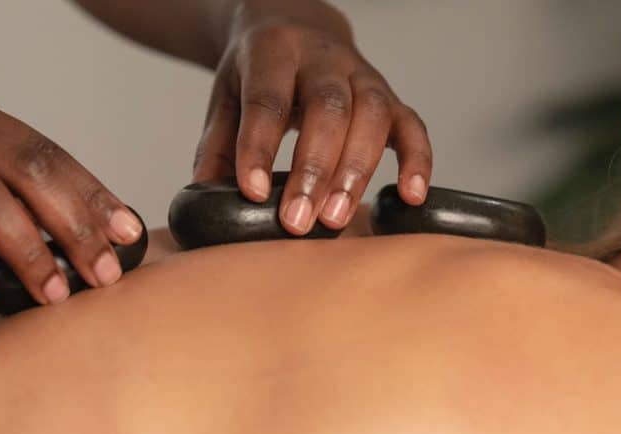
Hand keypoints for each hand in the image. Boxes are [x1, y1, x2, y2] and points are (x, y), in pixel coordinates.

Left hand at [192, 1, 432, 235]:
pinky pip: (411, 124)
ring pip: (372, 114)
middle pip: (327, 108)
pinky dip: (416, 160)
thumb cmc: (257, 73)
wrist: (295, 26)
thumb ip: (216, 147)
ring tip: (335, 219)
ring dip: (356, 171)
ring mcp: (362, 74)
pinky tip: (410, 196)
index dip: (259, 147)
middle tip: (297, 220)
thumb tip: (204, 200)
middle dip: (313, 168)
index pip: (268, 98)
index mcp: (273, 50)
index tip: (253, 193)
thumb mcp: (226, 97)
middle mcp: (323, 57)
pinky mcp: (390, 95)